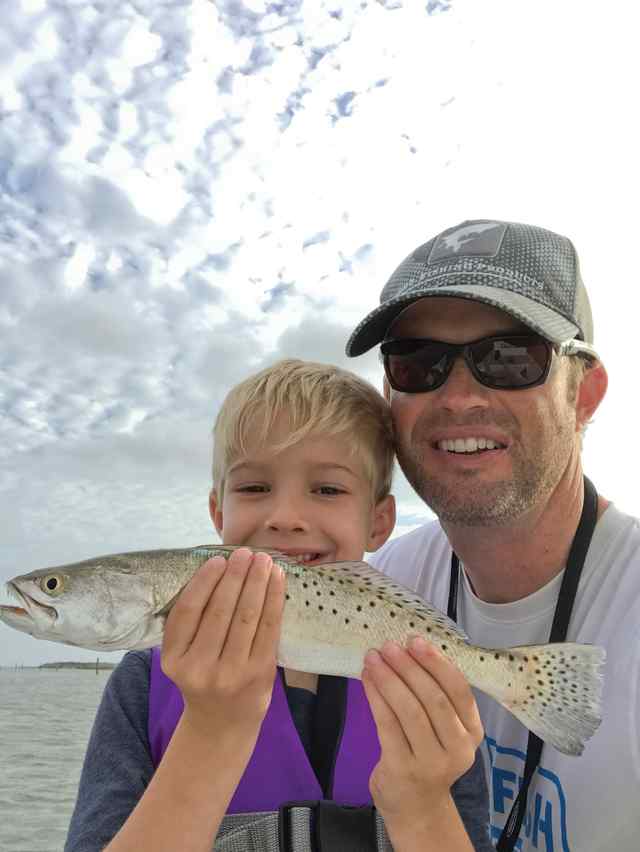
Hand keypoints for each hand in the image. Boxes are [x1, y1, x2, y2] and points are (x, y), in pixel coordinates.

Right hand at [161, 548, 285, 743]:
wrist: (222, 723)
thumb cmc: (203, 677)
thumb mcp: (184, 656)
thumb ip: (193, 622)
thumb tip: (218, 568)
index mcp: (174, 659)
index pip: (188, 612)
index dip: (204, 582)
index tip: (218, 560)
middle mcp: (199, 668)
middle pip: (220, 611)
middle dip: (236, 576)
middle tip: (245, 553)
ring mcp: (231, 673)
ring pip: (247, 617)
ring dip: (257, 583)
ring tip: (263, 560)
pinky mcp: (258, 673)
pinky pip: (268, 628)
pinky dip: (274, 600)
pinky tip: (277, 580)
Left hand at [362, 638, 483, 831]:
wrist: (417, 808)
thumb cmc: (429, 756)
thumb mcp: (445, 730)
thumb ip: (436, 697)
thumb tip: (408, 650)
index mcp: (472, 732)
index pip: (459, 692)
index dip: (438, 663)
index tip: (416, 640)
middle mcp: (458, 749)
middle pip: (433, 699)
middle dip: (409, 667)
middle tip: (389, 645)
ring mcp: (430, 762)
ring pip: (409, 711)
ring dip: (389, 679)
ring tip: (373, 657)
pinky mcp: (402, 769)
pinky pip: (387, 724)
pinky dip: (376, 697)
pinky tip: (367, 679)